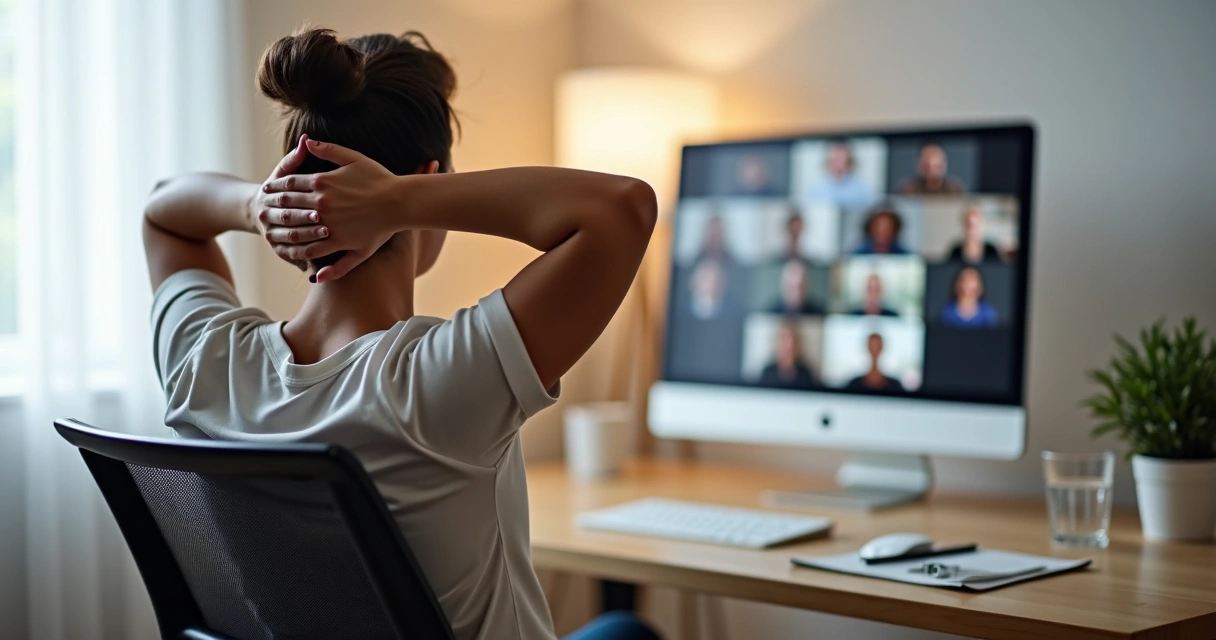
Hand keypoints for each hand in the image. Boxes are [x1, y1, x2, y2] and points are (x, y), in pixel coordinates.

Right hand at [252, 134, 326, 249]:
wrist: (257, 210)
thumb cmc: (282, 188)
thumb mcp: (283, 172)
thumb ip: (294, 158)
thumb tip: (305, 138)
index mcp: (268, 194)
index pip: (285, 195)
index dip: (302, 197)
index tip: (321, 199)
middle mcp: (266, 214)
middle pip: (287, 217)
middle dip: (305, 218)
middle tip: (325, 219)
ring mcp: (270, 233)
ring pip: (289, 236)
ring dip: (307, 236)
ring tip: (326, 234)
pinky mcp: (277, 248)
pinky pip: (290, 253)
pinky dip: (303, 254)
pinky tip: (320, 253)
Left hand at [259, 138, 405, 281]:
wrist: (400, 202)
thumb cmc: (380, 178)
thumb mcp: (354, 157)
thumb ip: (328, 149)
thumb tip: (306, 141)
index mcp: (322, 182)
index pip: (290, 183)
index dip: (277, 186)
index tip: (268, 189)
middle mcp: (322, 204)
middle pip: (289, 205)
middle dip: (274, 206)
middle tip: (263, 209)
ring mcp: (330, 224)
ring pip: (298, 229)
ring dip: (285, 230)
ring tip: (276, 232)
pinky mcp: (341, 241)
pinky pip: (316, 250)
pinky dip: (304, 253)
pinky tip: (298, 254)